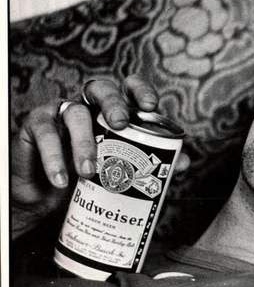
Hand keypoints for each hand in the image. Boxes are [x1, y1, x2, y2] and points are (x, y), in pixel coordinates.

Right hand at [11, 75, 188, 238]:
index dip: (140, 90)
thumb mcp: (119, 172)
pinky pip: (45, 133)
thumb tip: (184, 162)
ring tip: (89, 172)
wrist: (45, 197)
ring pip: (75, 112)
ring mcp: (61, 113)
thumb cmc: (88, 178)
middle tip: (121, 123)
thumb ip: (151, 165)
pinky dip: (54, 157)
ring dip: (83, 141)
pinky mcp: (36, 126)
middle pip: (102, 89)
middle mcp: (89, 106)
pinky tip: (62, 179)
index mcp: (112, 112)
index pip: (128, 89)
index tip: (150, 105)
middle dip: (114, 103)